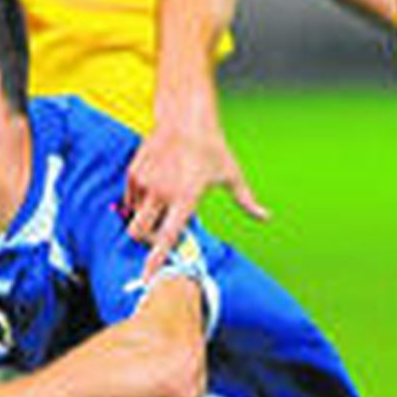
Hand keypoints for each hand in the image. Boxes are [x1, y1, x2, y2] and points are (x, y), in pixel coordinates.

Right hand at [124, 120, 267, 276]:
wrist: (185, 117)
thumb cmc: (212, 148)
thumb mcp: (232, 175)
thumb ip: (246, 201)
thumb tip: (266, 217)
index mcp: (186, 198)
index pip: (167, 237)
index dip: (156, 261)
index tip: (147, 279)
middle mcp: (162, 193)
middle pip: (139, 232)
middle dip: (145, 240)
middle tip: (158, 234)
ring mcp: (145, 182)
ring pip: (134, 216)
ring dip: (144, 219)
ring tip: (163, 202)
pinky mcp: (133, 173)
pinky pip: (130, 199)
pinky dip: (139, 201)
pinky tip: (156, 187)